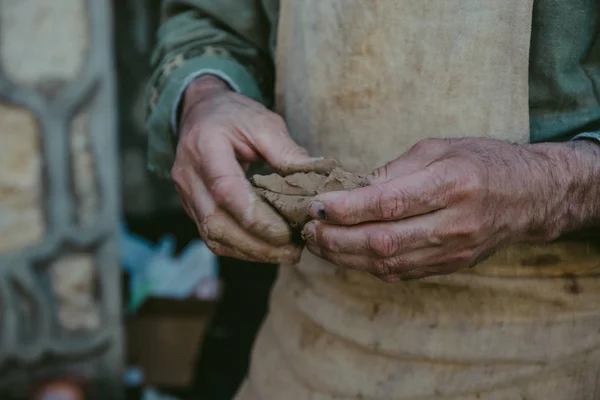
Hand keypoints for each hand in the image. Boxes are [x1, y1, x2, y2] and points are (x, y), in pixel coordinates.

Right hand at [172, 75, 330, 263]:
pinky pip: (212, 237)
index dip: (256, 217)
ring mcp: (186, 195)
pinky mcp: (191, 208)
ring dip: (249, 251)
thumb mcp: (264, 122)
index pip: (226, 191)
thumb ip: (287, 151)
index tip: (287, 232)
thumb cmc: (234, 115)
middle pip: (216, 223)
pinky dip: (240, 248)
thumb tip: (319, 177)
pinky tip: (266, 249)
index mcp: (205, 147)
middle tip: (292, 251)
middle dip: (256, 244)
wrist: (201, 112)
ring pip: (212, 236)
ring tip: (284, 253)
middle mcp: (188, 175)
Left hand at [302, 138, 589, 280]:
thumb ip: (395, 169)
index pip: (388, 203)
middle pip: (383, 241)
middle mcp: (454, 223)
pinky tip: (346, 255)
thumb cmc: (482, 161)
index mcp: (452, 184)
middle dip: (336, 239)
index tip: (316, 206)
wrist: (530, 195)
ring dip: (346, 257)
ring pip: (388, 263)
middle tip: (309, 230)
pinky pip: (402, 272)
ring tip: (318, 244)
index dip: (346, 208)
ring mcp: (453, 250)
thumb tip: (353, 190)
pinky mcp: (450, 265)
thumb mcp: (439, 147)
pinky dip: (368, 266)